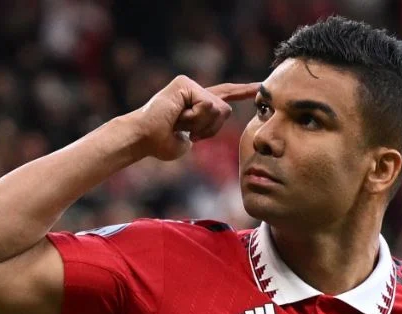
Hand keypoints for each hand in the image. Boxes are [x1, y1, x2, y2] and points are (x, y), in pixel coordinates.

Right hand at [123, 76, 259, 160]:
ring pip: (217, 109)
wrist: (142, 139)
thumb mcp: (188, 140)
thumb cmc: (159, 143)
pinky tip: (177, 117)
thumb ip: (203, 131)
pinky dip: (194, 117)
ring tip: (179, 124)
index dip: (242, 92)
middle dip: (210, 128)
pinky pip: (206, 104)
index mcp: (196, 103)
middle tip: (187, 131)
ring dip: (200, 124)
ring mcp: (189, 84)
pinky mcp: (184, 83)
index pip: (225, 94)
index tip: (259, 87)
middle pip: (225, 110)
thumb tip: (203, 129)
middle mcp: (194, 90)